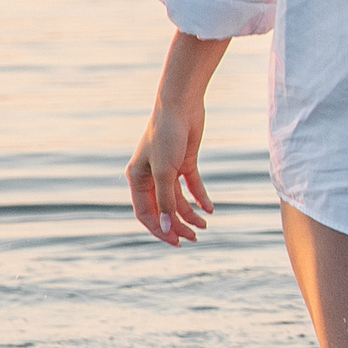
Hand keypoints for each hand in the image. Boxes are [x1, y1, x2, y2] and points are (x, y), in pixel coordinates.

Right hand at [127, 95, 212, 245]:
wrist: (181, 105)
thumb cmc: (167, 135)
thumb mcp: (166, 171)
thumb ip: (166, 199)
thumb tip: (167, 226)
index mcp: (137, 179)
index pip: (146, 213)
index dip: (159, 229)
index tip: (176, 242)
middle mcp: (150, 176)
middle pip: (163, 209)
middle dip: (177, 225)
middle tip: (194, 238)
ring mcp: (168, 169)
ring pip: (178, 199)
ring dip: (190, 213)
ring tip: (205, 225)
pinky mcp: (184, 161)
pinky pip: (191, 186)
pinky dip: (199, 198)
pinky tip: (210, 209)